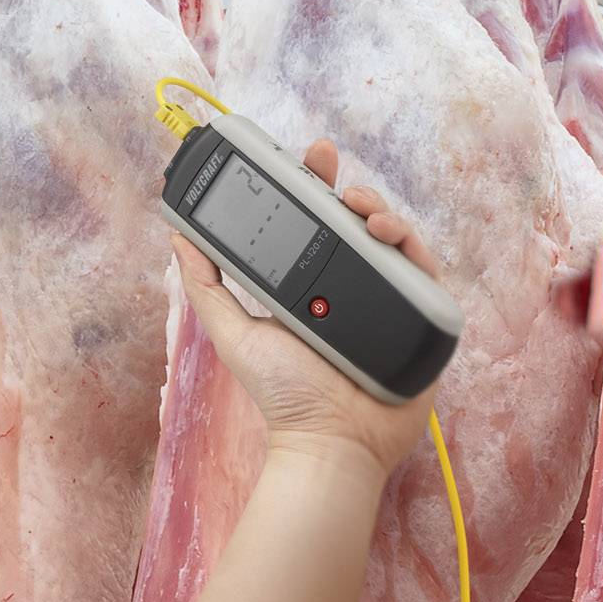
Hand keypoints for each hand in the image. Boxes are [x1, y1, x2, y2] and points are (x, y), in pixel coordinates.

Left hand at [170, 141, 444, 479]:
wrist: (332, 441)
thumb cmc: (285, 396)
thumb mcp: (234, 334)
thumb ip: (207, 288)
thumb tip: (179, 238)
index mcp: (312, 286)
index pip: (314, 226)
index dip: (311, 188)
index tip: (303, 160)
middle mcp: (351, 287)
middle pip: (354, 222)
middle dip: (344, 184)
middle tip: (326, 162)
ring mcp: (387, 298)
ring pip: (390, 237)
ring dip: (376, 207)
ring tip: (357, 205)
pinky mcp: (421, 314)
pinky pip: (423, 268)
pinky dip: (409, 241)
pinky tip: (385, 233)